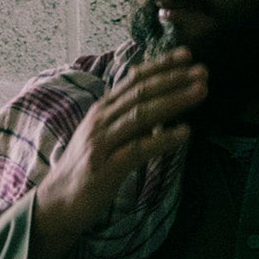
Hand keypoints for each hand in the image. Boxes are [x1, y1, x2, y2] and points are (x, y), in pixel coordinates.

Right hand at [26, 48, 205, 258]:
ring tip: (200, 92)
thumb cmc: (86, 170)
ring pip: (140, 115)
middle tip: (202, 71)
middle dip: (173, 79)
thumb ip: (129, 122)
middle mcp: (99, 121)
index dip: (160, 65)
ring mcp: (100, 143)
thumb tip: (162, 110)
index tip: (187, 54)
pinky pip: (138, 149)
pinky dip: (163, 139)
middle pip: (139, 93)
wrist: (56, 203)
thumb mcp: (105, 138)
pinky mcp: (105, 167)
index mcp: (101, 110)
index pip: (133, 80)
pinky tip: (185, 132)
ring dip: (173, 101)